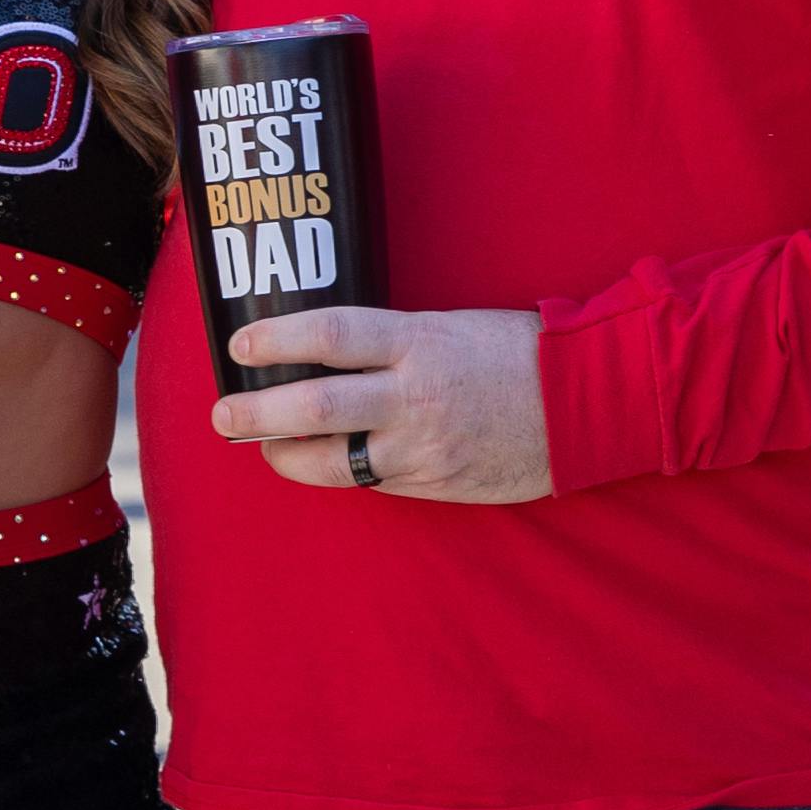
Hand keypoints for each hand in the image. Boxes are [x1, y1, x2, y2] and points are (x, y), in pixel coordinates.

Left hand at [217, 305, 555, 503]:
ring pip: (332, 459)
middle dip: (258, 413)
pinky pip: (370, 481)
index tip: (241, 346)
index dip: (277, 339)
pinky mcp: (435, 482)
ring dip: (286, 455)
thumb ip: (394, 343)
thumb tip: (332, 352)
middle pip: (315, 404)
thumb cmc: (521, 353)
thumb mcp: (453, 327)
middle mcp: (415, 395)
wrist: (588, 404)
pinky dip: (339, 471)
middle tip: (222, 416)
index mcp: (420, 341)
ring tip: (262, 447)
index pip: (331, 334)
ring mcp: (423, 446)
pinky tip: (320, 463)